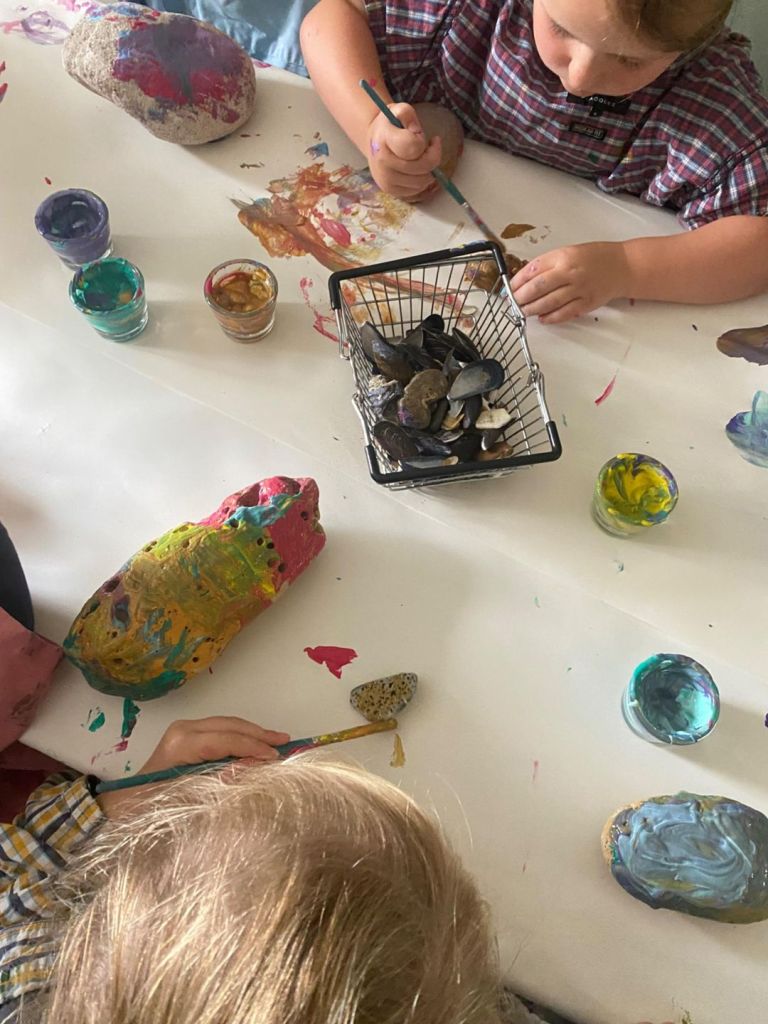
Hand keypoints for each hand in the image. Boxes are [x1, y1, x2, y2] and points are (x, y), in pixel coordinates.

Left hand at [97, 716, 289, 816]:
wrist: (121, 806)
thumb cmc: (150, 807)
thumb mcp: (187, 798)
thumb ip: (219, 782)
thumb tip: (251, 767)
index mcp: (181, 743)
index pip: (226, 739)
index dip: (253, 747)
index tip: (275, 758)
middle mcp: (183, 730)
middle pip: (229, 725)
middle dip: (258, 734)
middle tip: (285, 743)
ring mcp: (183, 730)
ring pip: (226, 724)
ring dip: (251, 732)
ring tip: (276, 741)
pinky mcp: (185, 736)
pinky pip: (219, 730)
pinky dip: (239, 736)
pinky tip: (254, 744)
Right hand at [367, 102, 441, 200]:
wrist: (374, 141)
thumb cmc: (391, 125)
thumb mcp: (399, 110)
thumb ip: (409, 115)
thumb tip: (416, 133)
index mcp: (384, 140)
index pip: (415, 147)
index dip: (424, 142)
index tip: (421, 135)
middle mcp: (383, 163)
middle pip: (423, 167)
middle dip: (432, 156)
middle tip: (429, 147)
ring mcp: (386, 180)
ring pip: (422, 181)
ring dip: (428, 170)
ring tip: (422, 158)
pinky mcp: (390, 190)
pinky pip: (416, 190)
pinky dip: (421, 180)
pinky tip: (417, 169)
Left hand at [510, 242, 630, 323]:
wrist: (623, 266)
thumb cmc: (596, 257)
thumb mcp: (569, 251)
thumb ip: (548, 264)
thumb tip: (526, 278)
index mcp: (563, 256)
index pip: (533, 270)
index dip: (517, 282)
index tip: (509, 288)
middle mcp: (570, 272)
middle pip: (537, 288)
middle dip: (520, 298)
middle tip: (513, 303)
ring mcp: (579, 289)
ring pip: (548, 303)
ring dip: (531, 309)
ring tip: (522, 312)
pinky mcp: (586, 303)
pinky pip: (564, 313)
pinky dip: (550, 318)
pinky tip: (542, 318)